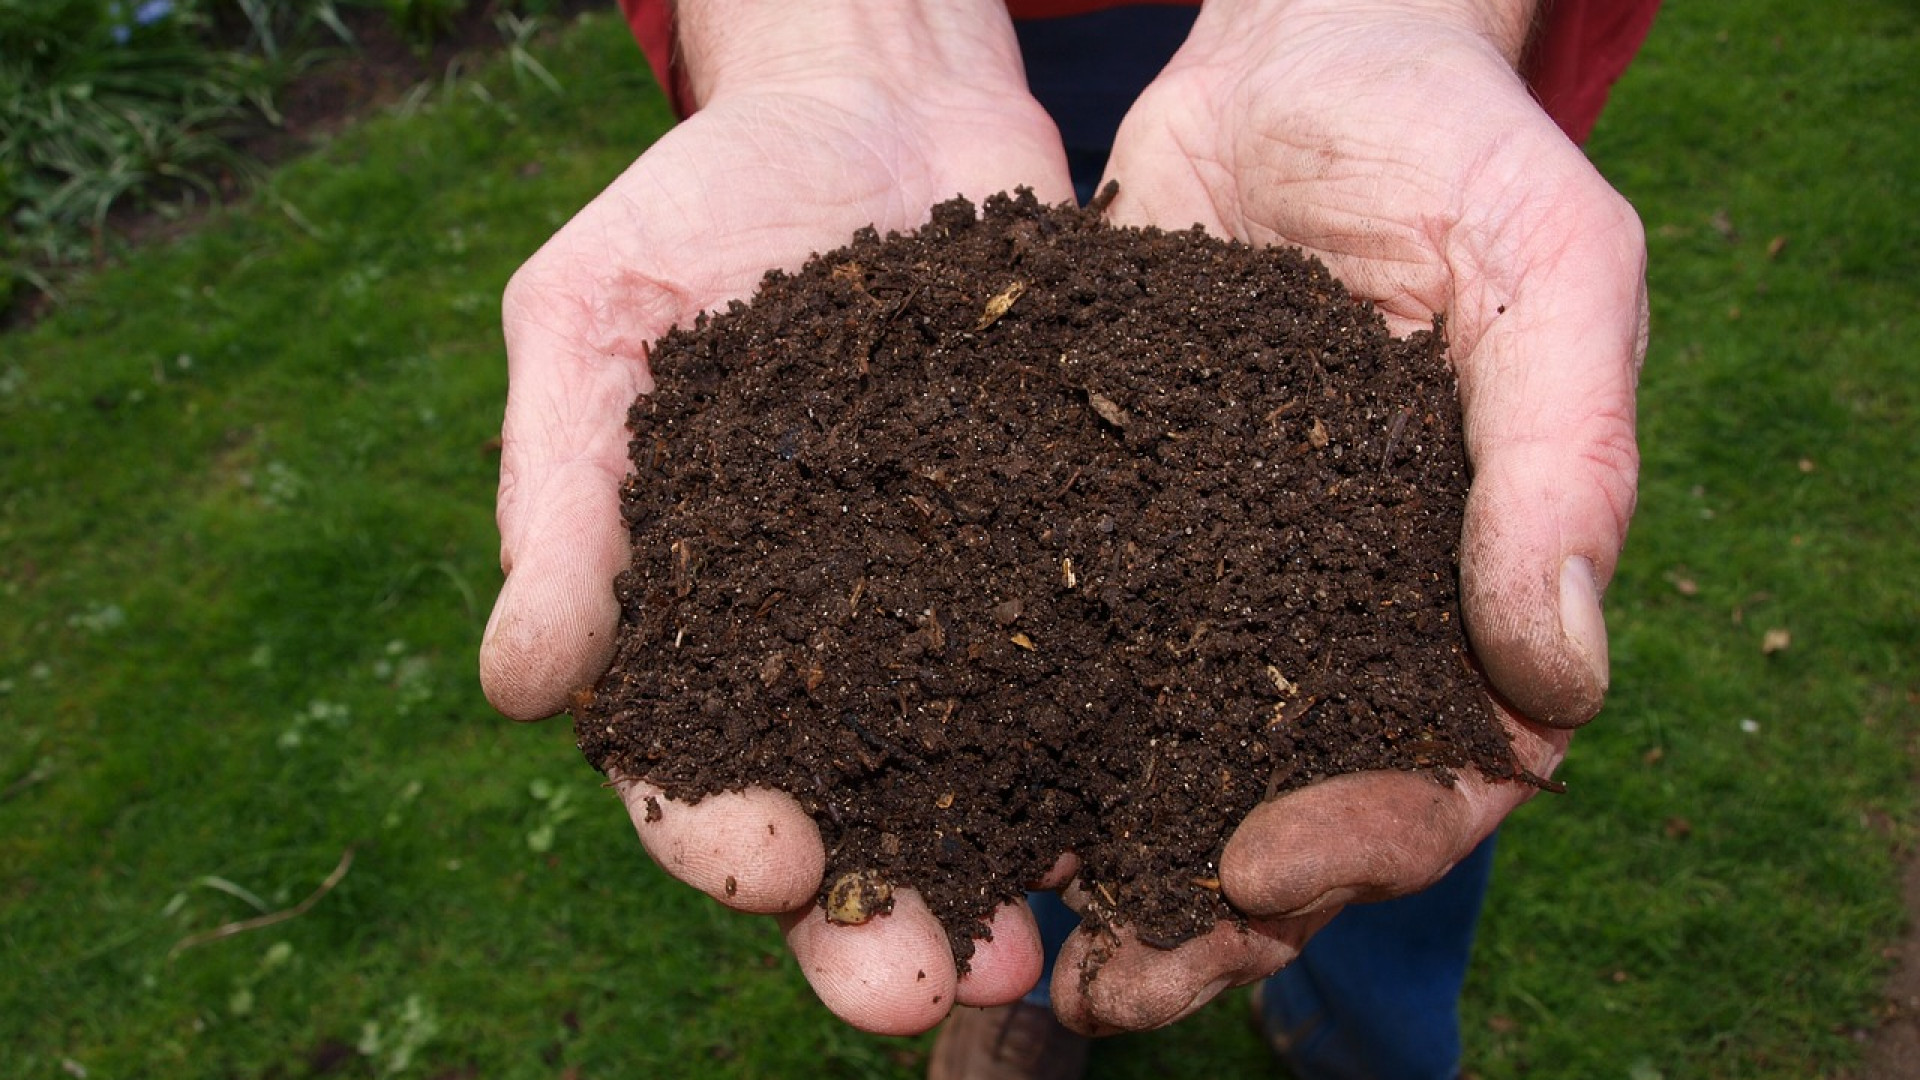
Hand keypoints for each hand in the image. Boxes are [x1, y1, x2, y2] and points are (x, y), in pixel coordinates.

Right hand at [477, 0, 1074, 1034]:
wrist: (876, 104)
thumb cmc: (702, 207)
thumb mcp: (593, 322)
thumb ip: (559, 499)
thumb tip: (519, 687)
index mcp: (695, 621)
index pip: (687, 766)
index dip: (717, 833)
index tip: (766, 864)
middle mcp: (828, 650)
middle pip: (841, 821)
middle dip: (868, 922)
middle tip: (915, 989)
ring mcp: (954, 613)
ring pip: (974, 786)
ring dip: (999, 882)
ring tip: (1039, 956)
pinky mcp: (1063, 560)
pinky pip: (1093, 673)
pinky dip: (1118, 752)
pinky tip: (1157, 811)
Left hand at [1046, 0, 1645, 1032]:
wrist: (1294, 50)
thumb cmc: (1449, 144)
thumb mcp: (1546, 268)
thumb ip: (1565, 460)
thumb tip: (1561, 681)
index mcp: (1464, 589)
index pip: (1445, 772)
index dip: (1366, 841)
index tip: (1260, 866)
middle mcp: (1336, 613)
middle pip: (1287, 809)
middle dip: (1207, 910)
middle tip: (1111, 983)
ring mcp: (1216, 581)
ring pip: (1162, 762)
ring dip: (1092, 862)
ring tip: (1004, 935)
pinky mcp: (1103, 528)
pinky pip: (1058, 654)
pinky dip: (1005, 733)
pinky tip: (927, 788)